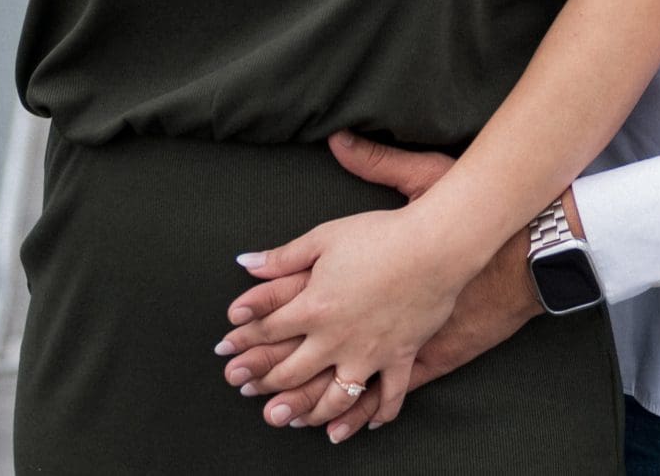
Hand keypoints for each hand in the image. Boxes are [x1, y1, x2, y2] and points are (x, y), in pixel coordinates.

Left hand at [216, 205, 481, 433]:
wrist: (436, 246)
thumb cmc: (379, 235)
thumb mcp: (324, 237)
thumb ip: (283, 257)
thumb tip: (245, 264)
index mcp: (314, 306)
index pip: (268, 329)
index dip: (242, 338)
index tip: (224, 348)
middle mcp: (336, 338)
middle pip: (292, 370)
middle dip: (264, 382)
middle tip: (245, 390)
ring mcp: (369, 353)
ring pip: (334, 397)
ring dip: (309, 411)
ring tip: (290, 419)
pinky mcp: (400, 357)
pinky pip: (389, 396)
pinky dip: (376, 414)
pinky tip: (364, 424)